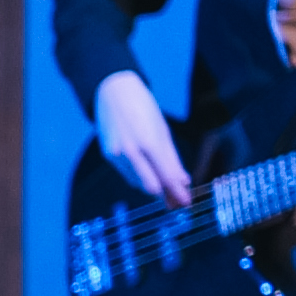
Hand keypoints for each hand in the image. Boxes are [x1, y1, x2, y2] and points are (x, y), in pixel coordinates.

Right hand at [91, 71, 195, 206]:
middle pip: (151, 186)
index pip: (166, 176)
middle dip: (165, 196)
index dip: (178, 192)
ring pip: (138, 183)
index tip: (187, 203)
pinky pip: (127, 174)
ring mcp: (117, 155)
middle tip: (177, 202)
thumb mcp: (163, 130)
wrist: (113, 92)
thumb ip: (172, 158)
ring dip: (152, 186)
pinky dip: (139, 176)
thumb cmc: (143, 107)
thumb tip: (183, 181)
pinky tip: (146, 171)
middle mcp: (131, 152)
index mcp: (149, 143)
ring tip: (164, 186)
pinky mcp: (108, 156)